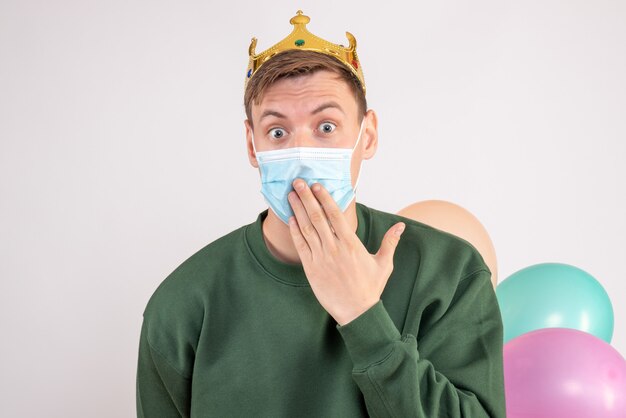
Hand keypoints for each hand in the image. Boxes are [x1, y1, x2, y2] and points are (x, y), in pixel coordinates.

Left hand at [287, 179, 405, 325]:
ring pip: (307, 228)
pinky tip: (291, 218)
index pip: (335, 215)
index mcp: (351, 244)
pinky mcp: (311, 269)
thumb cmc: (370, 288)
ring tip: (291, 195)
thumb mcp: (384, 264)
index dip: (325, 198)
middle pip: (318, 217)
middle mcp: (334, 248)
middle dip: (306, 198)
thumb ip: (390, 242)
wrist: (356, 312)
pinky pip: (301, 246)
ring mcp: (321, 258)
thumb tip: (401, 227)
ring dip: (298, 210)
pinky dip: (295, 231)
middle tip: (298, 182)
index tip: (317, 186)